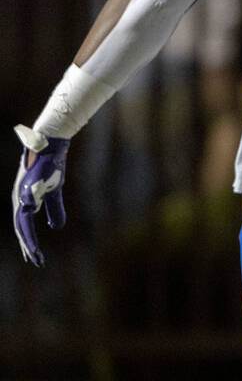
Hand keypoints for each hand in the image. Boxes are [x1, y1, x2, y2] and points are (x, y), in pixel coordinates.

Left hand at [11, 125, 69, 265]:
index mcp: (25, 201)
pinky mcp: (30, 184)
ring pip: (21, 220)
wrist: (51, 146)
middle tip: (35, 262)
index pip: (24, 226)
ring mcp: (22, 192)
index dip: (29, 242)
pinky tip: (33, 223)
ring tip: (33, 252)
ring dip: (27, 238)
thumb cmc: (51, 167)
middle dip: (28, 245)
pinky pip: (29, 204)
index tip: (36, 258)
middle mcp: (19, 198)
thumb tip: (56, 227)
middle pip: (21, 227)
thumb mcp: (54, 192)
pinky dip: (29, 219)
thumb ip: (54, 209)